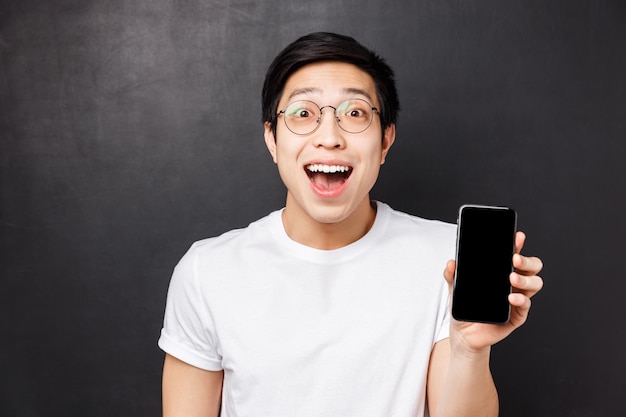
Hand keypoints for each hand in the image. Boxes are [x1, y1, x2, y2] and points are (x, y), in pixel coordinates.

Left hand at [443, 231, 543, 353]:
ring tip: (511, 278)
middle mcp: (513, 282)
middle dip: (527, 260)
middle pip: (532, 266)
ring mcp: (518, 298)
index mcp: (501, 271)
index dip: (518, 244)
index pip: (515, 254)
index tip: (518, 237)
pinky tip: (511, 298)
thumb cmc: (464, 307)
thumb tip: (451, 263)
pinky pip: (525, 305)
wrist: (464, 334)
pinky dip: (521, 299)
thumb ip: (452, 275)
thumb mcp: (455, 288)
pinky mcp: (517, 315)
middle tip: (514, 259)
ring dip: (526, 279)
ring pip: (535, 283)